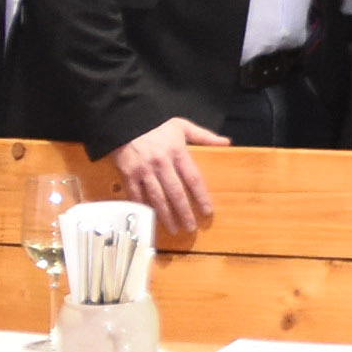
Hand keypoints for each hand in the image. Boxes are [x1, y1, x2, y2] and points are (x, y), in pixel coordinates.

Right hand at [108, 114, 231, 232]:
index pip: (193, 178)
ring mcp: (144, 170)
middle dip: (184, 212)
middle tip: (190, 228)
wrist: (125, 122)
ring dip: (166, 216)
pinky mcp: (129, 174)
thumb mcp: (181, 126)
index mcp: (177, 152)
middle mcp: (161, 163)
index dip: (201, 196)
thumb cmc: (156, 126)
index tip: (207, 211)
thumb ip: (204, 136)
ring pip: (157, 198)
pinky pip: (137, 195)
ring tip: (174, 229)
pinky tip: (151, 219)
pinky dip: (145, 208)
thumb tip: (226, 143)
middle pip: (176, 193)